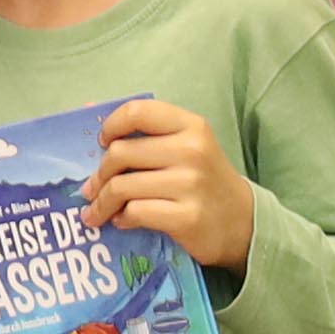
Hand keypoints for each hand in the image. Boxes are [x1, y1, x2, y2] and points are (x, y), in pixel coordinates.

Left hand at [81, 96, 254, 271]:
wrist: (242, 222)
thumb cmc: (204, 180)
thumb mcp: (189, 146)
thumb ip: (151, 136)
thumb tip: (92, 122)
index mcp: (191, 126)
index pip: (137, 112)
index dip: (111, 126)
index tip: (104, 143)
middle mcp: (192, 150)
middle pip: (120, 153)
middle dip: (99, 174)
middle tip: (93, 188)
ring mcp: (190, 184)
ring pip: (121, 187)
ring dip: (102, 202)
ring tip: (99, 211)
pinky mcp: (187, 216)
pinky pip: (135, 212)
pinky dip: (122, 218)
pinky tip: (124, 220)